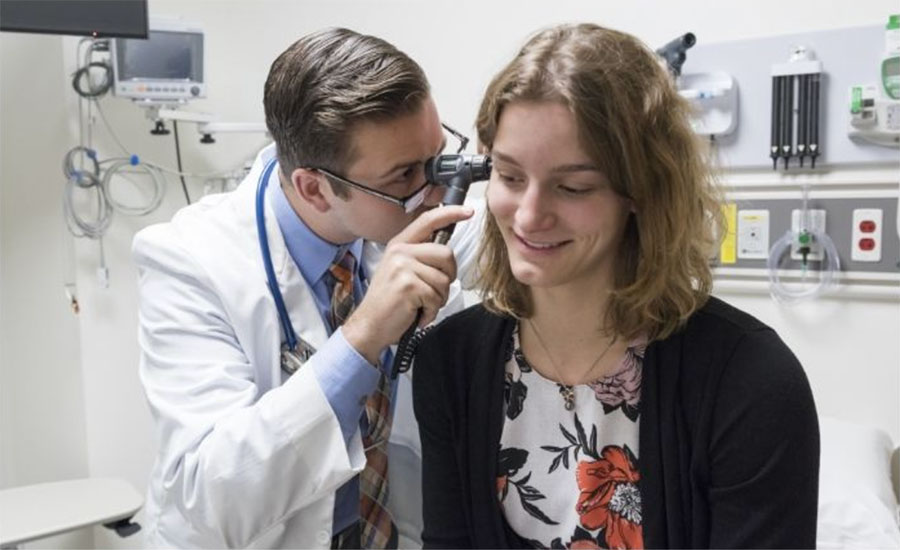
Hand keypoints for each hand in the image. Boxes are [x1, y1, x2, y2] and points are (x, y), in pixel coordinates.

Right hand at [342, 205, 474, 363]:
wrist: (370, 325)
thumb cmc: (389, 302)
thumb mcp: (400, 271)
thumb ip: (420, 257)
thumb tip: (447, 253)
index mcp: (400, 245)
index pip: (428, 220)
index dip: (450, 214)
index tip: (468, 212)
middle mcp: (400, 252)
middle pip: (446, 254)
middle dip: (448, 276)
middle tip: (434, 291)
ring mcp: (403, 267)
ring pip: (444, 280)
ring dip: (438, 299)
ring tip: (421, 304)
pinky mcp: (408, 285)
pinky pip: (437, 297)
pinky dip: (432, 311)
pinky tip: (417, 313)